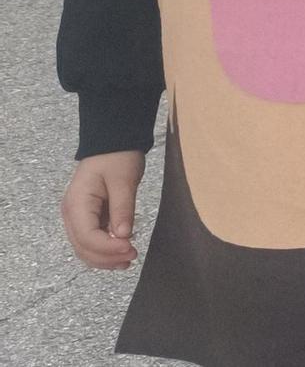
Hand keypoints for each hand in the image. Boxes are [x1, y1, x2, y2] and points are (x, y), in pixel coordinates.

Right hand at [63, 151, 144, 268]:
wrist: (113, 143)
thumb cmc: (118, 157)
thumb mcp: (124, 180)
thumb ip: (122, 208)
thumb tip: (123, 236)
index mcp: (77, 204)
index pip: (87, 236)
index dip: (107, 248)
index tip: (130, 249)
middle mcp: (72, 214)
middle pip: (83, 247)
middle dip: (106, 257)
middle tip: (133, 257)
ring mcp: (78, 218)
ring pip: (85, 248)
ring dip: (104, 258)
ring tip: (128, 260)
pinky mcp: (88, 219)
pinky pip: (92, 241)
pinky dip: (104, 250)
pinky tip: (121, 254)